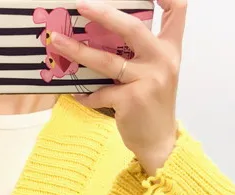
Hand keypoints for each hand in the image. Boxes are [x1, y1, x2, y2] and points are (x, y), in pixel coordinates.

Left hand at [50, 0, 186, 174]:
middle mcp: (162, 60)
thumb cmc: (152, 106)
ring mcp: (147, 80)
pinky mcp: (131, 100)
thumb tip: (101, 34)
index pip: (178, 11)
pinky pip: (99, 93)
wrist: (159, 142)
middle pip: (132, 27)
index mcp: (170, 49)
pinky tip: (76, 93)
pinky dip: (85, 94)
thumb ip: (140, 53)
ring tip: (57, 42)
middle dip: (103, 13)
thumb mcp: (156, 73)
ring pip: (106, 60)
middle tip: (80, 6)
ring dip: (78, 50)